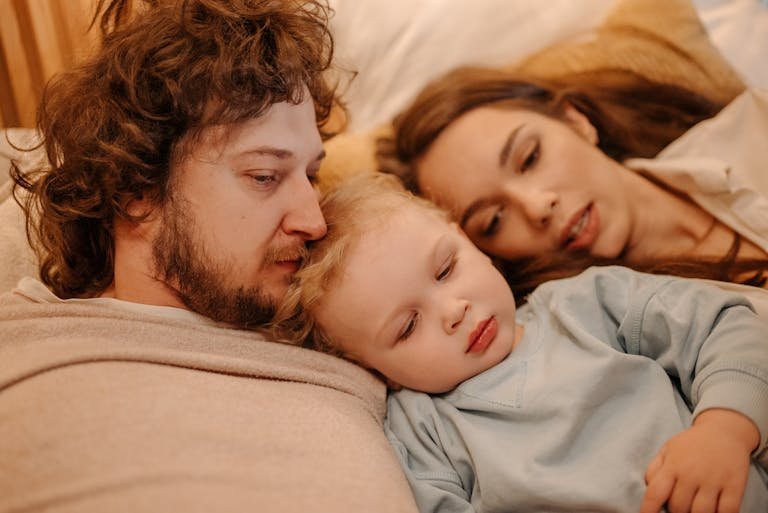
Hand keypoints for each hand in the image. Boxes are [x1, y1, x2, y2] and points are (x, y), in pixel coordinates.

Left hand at [639, 408, 758, 512]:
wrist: (724, 431)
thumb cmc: (691, 444)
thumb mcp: (668, 450)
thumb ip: (654, 469)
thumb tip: (648, 488)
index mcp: (672, 465)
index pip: (655, 493)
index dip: (648, 509)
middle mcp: (691, 474)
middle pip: (679, 507)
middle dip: (676, 512)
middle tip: (680, 507)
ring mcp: (713, 480)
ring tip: (694, 510)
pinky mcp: (734, 485)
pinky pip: (727, 511)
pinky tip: (715, 512)